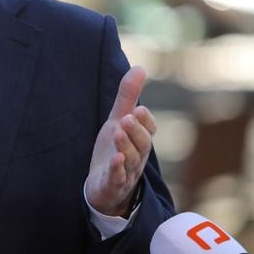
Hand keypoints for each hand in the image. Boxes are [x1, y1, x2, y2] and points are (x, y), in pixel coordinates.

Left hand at [85, 66, 156, 216]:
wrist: (104, 185)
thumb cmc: (115, 149)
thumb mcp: (118, 120)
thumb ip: (127, 97)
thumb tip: (140, 67)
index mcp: (141, 140)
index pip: (150, 130)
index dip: (145, 120)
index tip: (138, 108)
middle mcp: (138, 156)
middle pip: (143, 144)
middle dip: (136, 131)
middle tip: (127, 118)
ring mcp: (127, 172)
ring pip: (131, 161)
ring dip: (126, 146)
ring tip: (117, 132)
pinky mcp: (113, 185)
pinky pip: (118, 178)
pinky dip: (117, 169)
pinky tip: (115, 159)